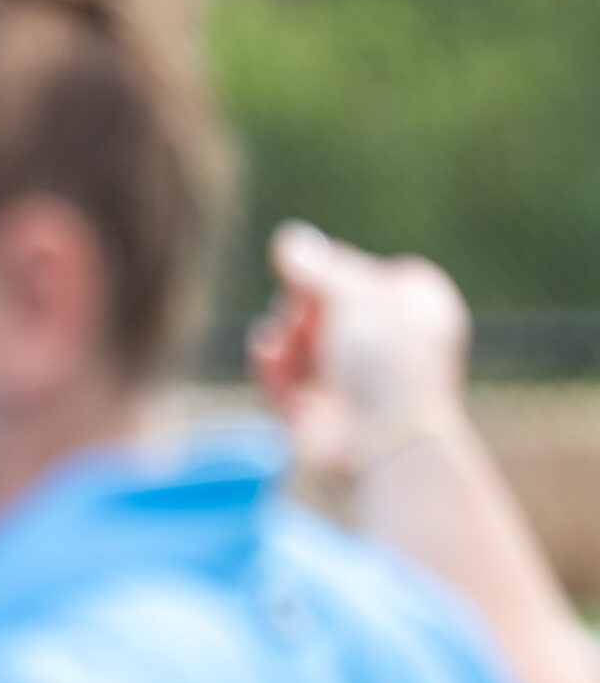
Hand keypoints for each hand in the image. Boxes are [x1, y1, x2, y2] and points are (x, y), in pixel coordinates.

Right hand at [251, 222, 471, 481]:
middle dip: (300, 308)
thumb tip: (288, 241)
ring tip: (283, 341)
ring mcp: (348, 383)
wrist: (385, 440)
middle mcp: (384, 346)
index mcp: (414, 311)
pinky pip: (283, 380)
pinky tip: (267, 353)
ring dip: (283, 336)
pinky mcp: (316, 414)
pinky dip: (271, 366)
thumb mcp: (354, 295)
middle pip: (321, 309)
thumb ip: (316, 266)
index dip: (332, 275)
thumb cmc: (388, 362)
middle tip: (299, 313)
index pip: (361, 277)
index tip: (315, 278)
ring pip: (297, 345)